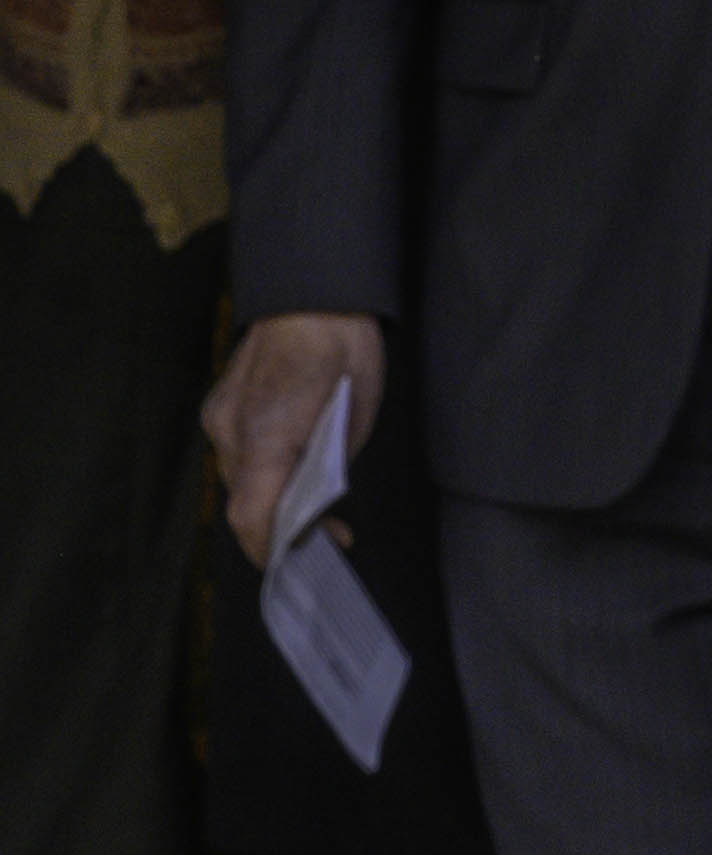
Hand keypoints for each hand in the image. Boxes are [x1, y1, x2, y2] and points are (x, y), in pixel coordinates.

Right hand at [205, 312, 385, 568]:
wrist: (314, 297)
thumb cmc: (343, 354)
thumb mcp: (350, 422)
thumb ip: (325, 471)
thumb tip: (315, 510)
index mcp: (266, 439)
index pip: (253, 519)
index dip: (275, 550)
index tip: (309, 557)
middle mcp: (230, 432)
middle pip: (244, 504)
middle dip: (280, 529)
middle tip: (325, 538)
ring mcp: (219, 419)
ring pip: (237, 482)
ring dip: (269, 500)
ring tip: (312, 510)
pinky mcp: (218, 408)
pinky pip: (234, 455)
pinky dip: (259, 473)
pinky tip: (288, 473)